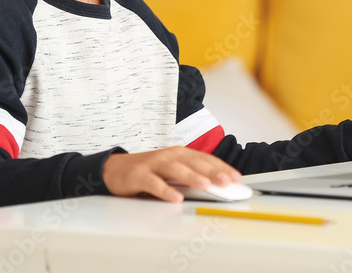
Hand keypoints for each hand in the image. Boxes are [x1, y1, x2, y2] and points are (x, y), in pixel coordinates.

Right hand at [103, 146, 241, 202]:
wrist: (115, 169)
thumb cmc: (149, 170)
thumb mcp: (173, 170)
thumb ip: (191, 175)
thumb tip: (217, 186)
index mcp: (180, 154)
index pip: (205, 159)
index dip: (221, 167)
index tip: (236, 178)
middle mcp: (169, 156)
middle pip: (194, 163)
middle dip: (212, 172)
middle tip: (227, 182)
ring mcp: (154, 165)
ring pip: (176, 170)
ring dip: (192, 177)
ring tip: (206, 185)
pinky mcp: (139, 176)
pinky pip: (154, 184)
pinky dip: (165, 191)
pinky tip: (175, 198)